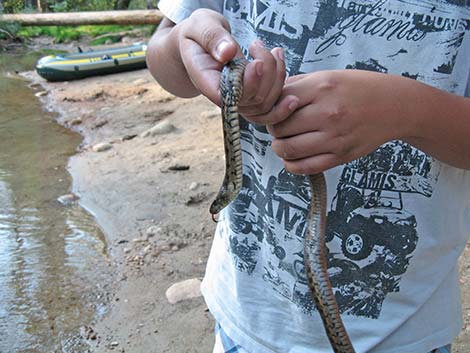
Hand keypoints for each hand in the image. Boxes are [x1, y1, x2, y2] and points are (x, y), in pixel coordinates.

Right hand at [177, 9, 287, 114]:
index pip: (231, 97)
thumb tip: (228, 53)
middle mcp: (224, 97)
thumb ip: (211, 37)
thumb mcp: (199, 26)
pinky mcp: (250, 97)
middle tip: (258, 45)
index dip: (249, 85)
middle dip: (267, 74)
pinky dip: (281, 85)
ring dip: (277, 77)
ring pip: (265, 104)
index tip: (257, 62)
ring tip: (274, 50)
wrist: (198, 44)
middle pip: (253, 101)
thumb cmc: (198, 34)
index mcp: (207, 83)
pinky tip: (281, 62)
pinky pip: (271, 105)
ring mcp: (238, 100)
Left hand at [267, 70, 412, 174]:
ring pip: (287, 149)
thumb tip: (268, 96)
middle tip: (280, 127)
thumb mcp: (327, 76)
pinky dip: (291, 164)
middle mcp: (328, 112)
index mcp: (322, 88)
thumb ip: (296, 85)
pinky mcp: (341, 156)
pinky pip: (304, 167)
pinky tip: (294, 156)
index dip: (271, 110)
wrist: (394, 106)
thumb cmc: (356, 88)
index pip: (278, 104)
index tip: (275, 111)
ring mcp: (335, 137)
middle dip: (274, 129)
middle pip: (279, 128)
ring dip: (280, 147)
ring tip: (286, 141)